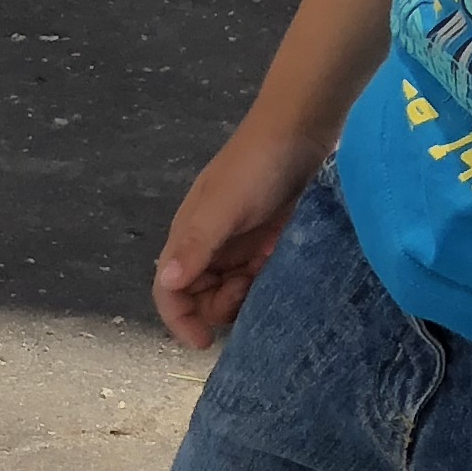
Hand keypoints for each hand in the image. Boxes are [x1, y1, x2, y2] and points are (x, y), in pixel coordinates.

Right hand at [150, 120, 325, 347]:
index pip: (170, 291)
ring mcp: (239, 244)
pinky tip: (280, 269)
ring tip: (265, 275)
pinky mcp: (267, 240)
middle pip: (200, 297)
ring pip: (230, 291)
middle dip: (218, 307)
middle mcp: (208, 246)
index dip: (179, 321)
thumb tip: (168, 282)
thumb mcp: (222, 207)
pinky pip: (259, 277)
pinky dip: (266, 283)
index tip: (203, 342)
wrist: (303, 127)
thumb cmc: (256, 166)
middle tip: (247, 289)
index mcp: (188, 238)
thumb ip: (195, 245)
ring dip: (244, 297)